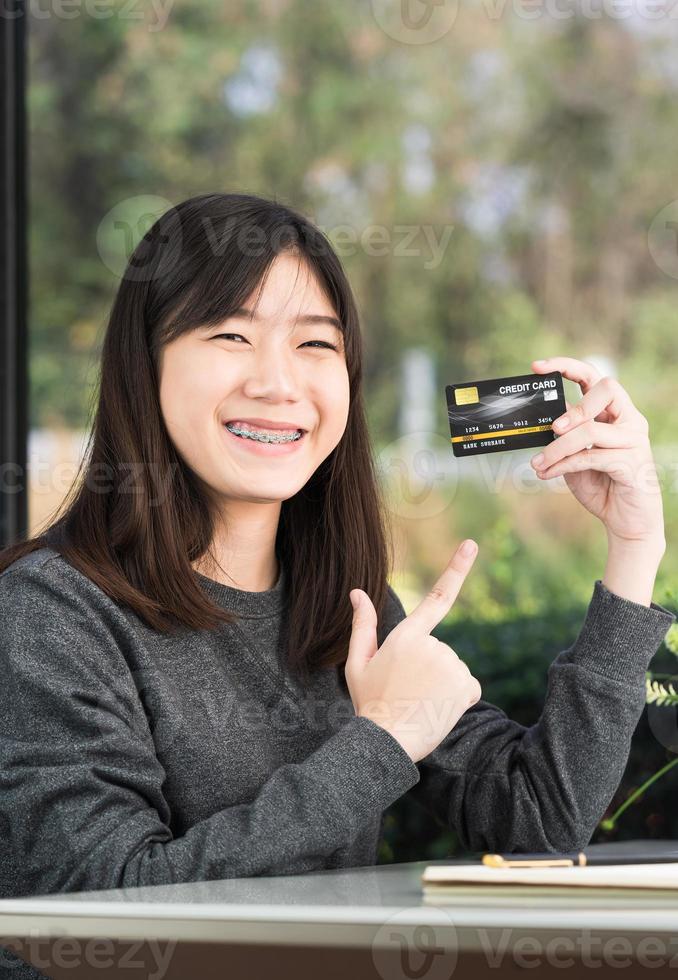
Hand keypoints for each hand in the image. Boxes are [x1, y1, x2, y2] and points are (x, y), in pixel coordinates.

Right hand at [344, 540, 481, 763]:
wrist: (386, 742)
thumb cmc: (369, 703)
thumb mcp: (357, 663)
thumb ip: (362, 625)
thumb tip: (358, 591)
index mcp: (406, 636)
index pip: (437, 597)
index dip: (456, 568)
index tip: (471, 545)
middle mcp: (432, 645)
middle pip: (441, 649)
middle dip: (430, 668)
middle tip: (408, 690)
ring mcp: (451, 664)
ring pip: (454, 669)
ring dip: (443, 685)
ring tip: (421, 702)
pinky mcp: (466, 685)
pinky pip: (468, 687)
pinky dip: (458, 698)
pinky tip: (438, 710)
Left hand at [530, 357, 665, 550]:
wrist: (625, 520)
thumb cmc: (601, 484)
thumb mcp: (575, 454)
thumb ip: (564, 435)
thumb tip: (541, 418)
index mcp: (614, 412)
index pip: (594, 377)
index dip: (567, 366)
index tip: (538, 367)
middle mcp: (629, 420)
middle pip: (607, 389)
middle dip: (576, 406)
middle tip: (553, 427)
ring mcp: (635, 440)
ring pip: (591, 429)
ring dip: (557, 447)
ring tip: (538, 463)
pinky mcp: (632, 463)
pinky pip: (591, 456)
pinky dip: (563, 465)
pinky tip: (546, 473)